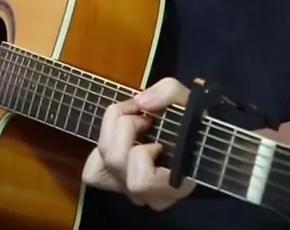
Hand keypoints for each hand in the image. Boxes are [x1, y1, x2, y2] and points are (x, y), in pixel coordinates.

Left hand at [82, 77, 195, 210]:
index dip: (139, 143)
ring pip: (102, 165)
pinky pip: (93, 173)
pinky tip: (119, 140)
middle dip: (126, 125)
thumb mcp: (187, 99)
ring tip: (134, 123)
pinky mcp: (114, 184)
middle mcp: (148, 195)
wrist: (196, 136)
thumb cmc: (193, 122)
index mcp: (172, 183)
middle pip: (115, 161)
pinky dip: (100, 153)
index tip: (152, 118)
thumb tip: (141, 103)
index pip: (141, 178)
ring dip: (113, 133)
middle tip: (144, 116)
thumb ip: (168, 93)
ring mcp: (129, 192)